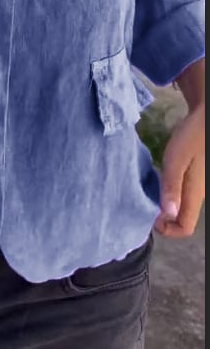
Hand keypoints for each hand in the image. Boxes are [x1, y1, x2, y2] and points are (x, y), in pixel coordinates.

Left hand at [155, 103, 204, 237]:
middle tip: (143, 203)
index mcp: (194, 195)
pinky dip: (165, 194)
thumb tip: (166, 215)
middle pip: (181, 220)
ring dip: (163, 206)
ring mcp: (194, 186)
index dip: (167, 229)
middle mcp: (196, 195)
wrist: (203, 119)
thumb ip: (171, 187)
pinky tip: (154, 182)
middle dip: (162, 218)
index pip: (185, 228)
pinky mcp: (189, 177)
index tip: (150, 215)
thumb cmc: (191, 138)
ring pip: (178, 207)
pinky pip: (178, 195)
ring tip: (146, 193)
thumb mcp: (176, 161)